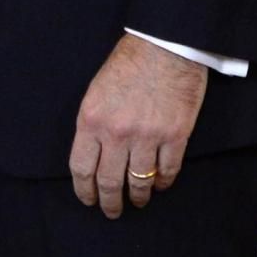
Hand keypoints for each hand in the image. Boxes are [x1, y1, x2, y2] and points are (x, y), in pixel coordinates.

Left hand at [69, 32, 207, 218]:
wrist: (164, 45)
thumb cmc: (128, 62)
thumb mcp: (97, 90)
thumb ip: (94, 123)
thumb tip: (95, 153)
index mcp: (91, 119)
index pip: (81, 168)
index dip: (84, 190)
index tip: (88, 199)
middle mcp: (116, 132)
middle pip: (109, 181)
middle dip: (109, 202)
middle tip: (112, 211)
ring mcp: (147, 136)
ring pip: (139, 181)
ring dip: (137, 197)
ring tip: (137, 201)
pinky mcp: (175, 136)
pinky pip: (167, 171)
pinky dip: (163, 182)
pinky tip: (160, 185)